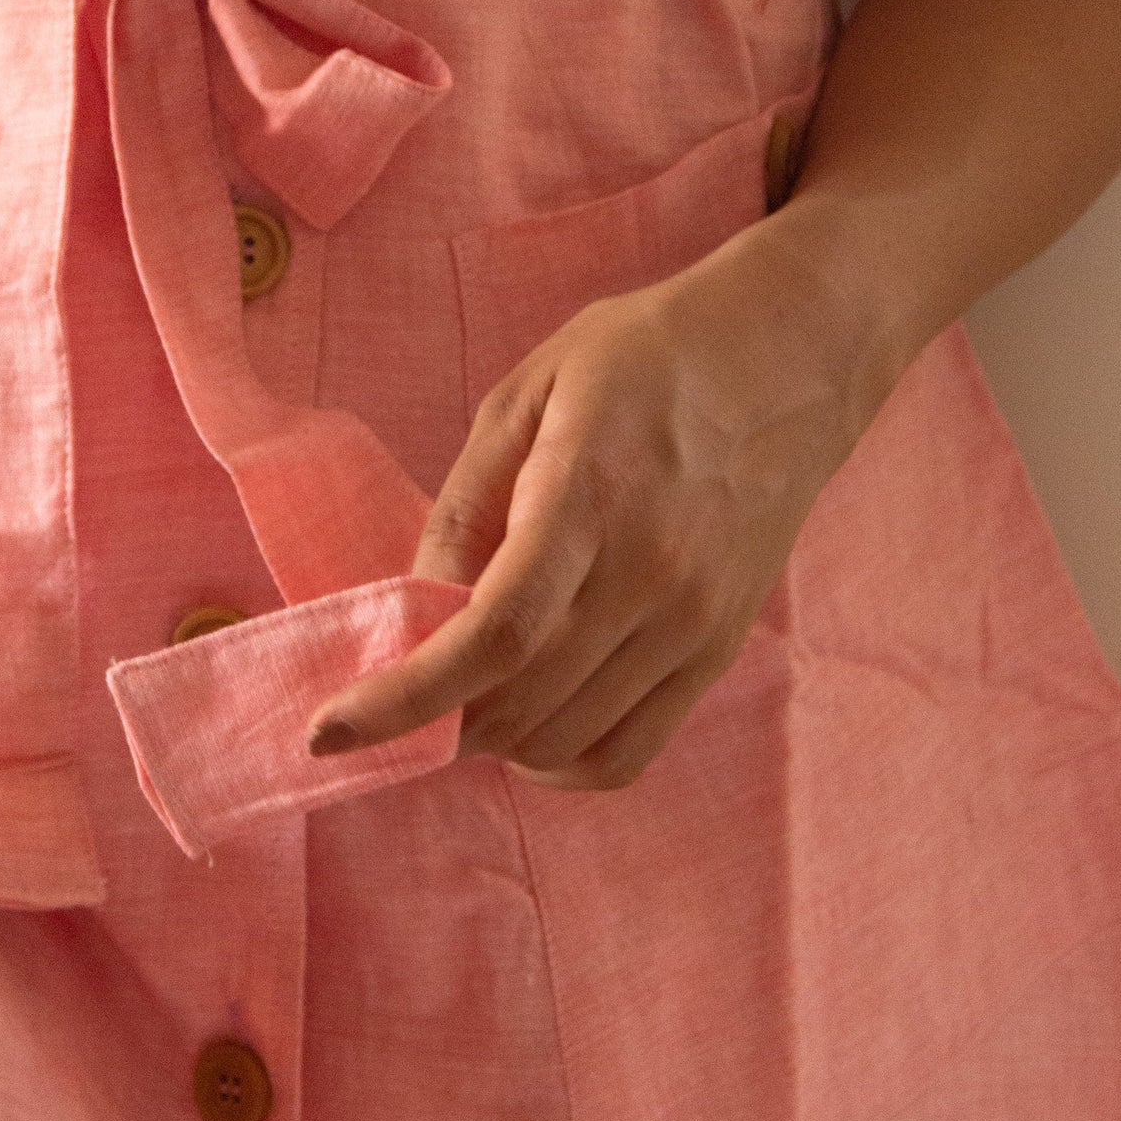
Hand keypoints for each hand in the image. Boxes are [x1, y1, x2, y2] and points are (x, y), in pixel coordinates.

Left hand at [306, 219, 886, 788]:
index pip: (490, 634)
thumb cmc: (644, 359)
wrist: (789, 358)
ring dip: (490, 740)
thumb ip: (464, 504)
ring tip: (459, 696)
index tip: (331, 730)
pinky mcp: (719, 648)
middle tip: (389, 701)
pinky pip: (630, 751)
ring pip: (565, 738)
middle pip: (519, 703)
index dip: (404, 698)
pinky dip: (562, 762)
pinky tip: (528, 728)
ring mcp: (692, 621)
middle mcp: (649, 573)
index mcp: (588, 495)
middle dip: (431, 722)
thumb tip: (409, 603)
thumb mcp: (528, 394)